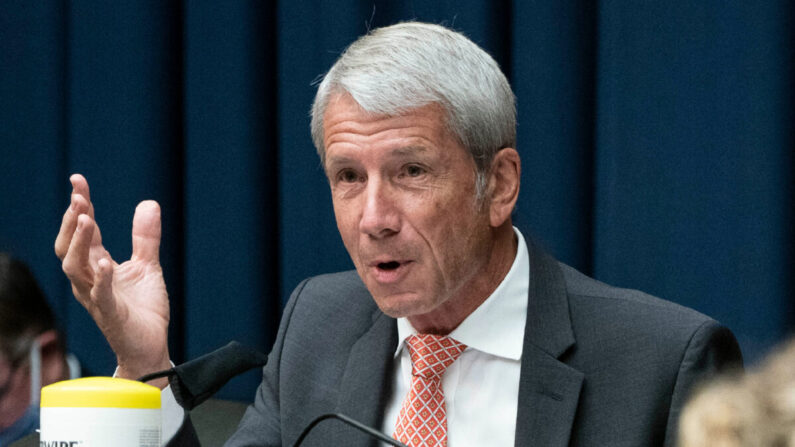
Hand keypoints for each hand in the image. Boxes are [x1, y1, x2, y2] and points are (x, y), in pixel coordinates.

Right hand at [55, 174, 170, 387]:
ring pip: (74, 267)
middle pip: (69, 245)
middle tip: (78, 197)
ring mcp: (96, 297)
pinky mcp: (110, 314)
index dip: (80, 205)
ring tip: (86, 218)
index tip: (78, 181)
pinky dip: (101, 278)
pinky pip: (99, 295)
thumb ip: (145, 237)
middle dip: (72, 220)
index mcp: (97, 265)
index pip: (84, 231)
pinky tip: (105, 262)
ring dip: (79, 242)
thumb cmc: (142, 310)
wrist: (150, 346)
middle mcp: (89, 279)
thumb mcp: (147, 266)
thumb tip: (148, 203)